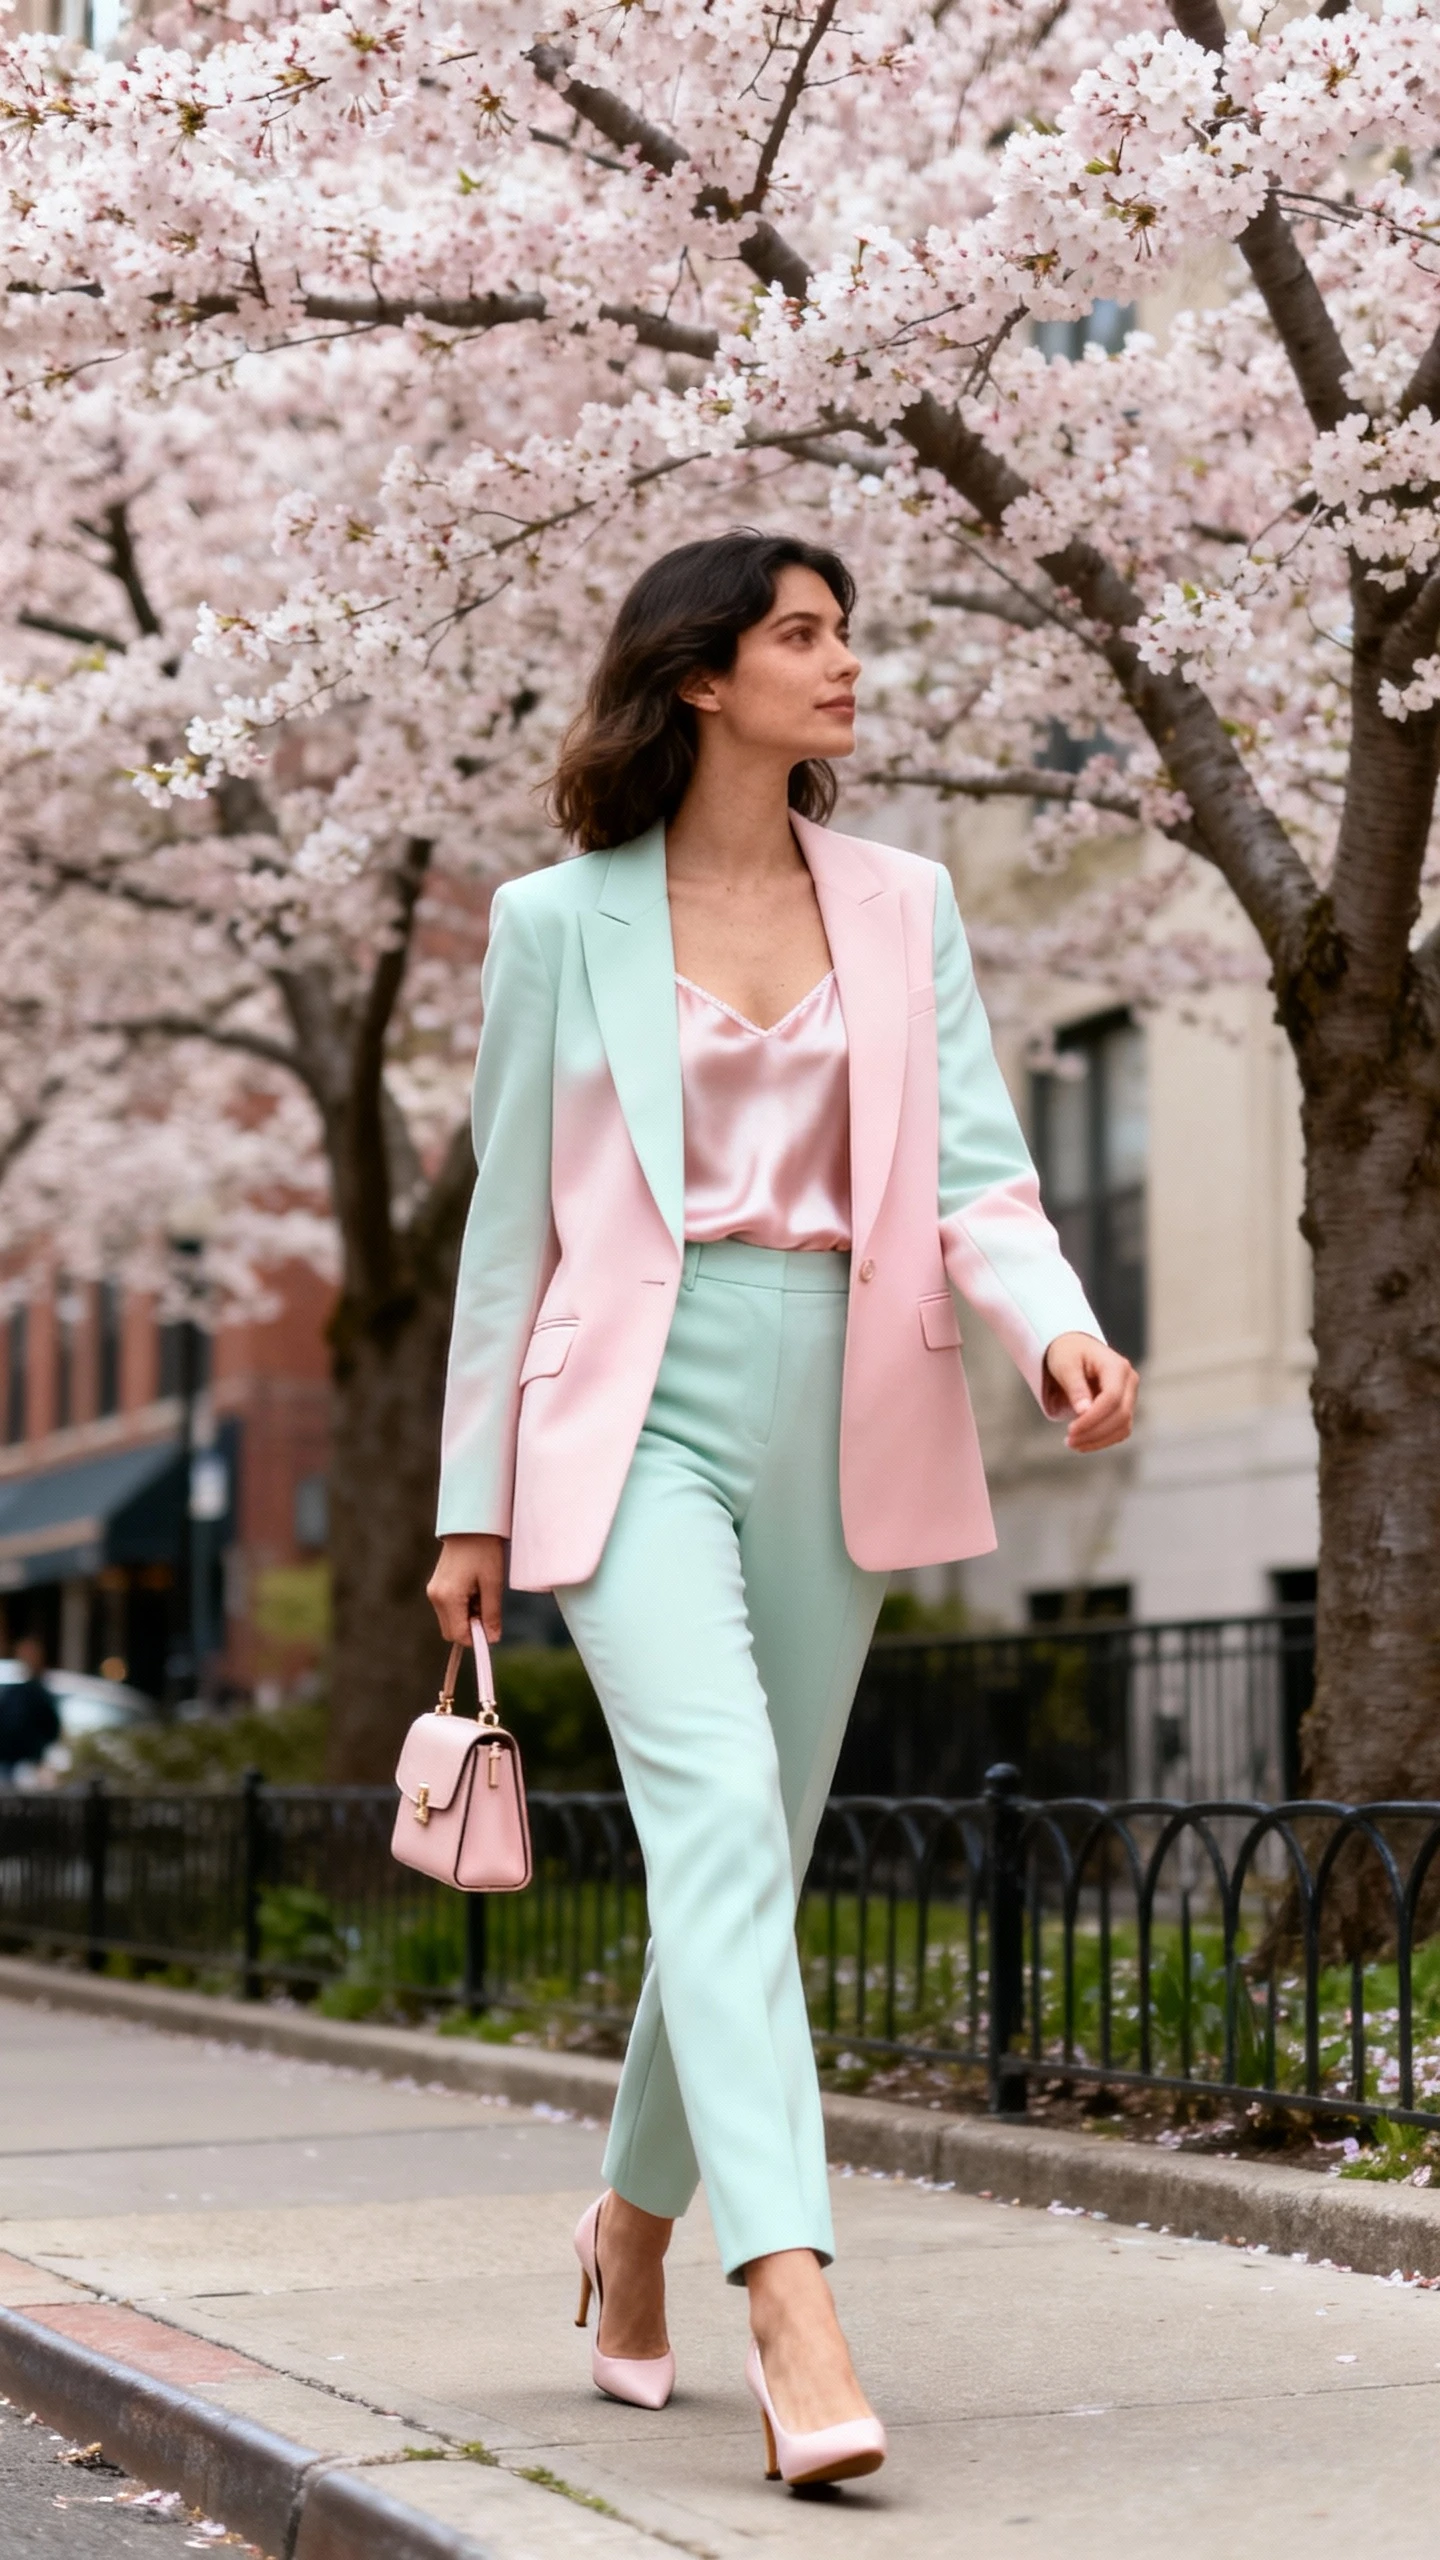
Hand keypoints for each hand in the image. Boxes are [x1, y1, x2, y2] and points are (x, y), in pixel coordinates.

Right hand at [426, 1533, 505, 1643]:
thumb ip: (491, 1614)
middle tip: (487, 1608)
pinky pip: (448, 1609)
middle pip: (451, 1632)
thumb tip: (492, 1639)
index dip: (476, 1638)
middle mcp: (435, 1597)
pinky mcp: (436, 1587)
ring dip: (467, 1618)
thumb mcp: (493, 1583)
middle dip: (471, 1628)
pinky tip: (474, 1591)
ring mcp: (433, 1592)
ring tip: (482, 1594)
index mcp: (448, 1597)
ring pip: (450, 1621)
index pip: (458, 1635)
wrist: (470, 1525)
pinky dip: (462, 1608)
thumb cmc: (484, 1551)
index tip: (492, 1628)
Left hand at [1042, 1334, 1137, 1452]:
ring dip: (1099, 1440)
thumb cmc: (1068, 1353)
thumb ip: (1075, 1387)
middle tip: (1069, 1441)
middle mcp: (1129, 1381)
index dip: (1093, 1418)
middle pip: (1121, 1414)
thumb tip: (1084, 1411)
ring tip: (1073, 1444)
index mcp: (1117, 1366)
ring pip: (1123, 1426)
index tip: (1071, 1430)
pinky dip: (1103, 1439)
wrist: (1075, 1348)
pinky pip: (1120, 1430)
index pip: (1112, 1398)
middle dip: (1094, 1432)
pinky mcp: (1125, 1407)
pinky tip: (1084, 1443)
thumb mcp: (1065, 1365)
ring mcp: (1130, 1395)